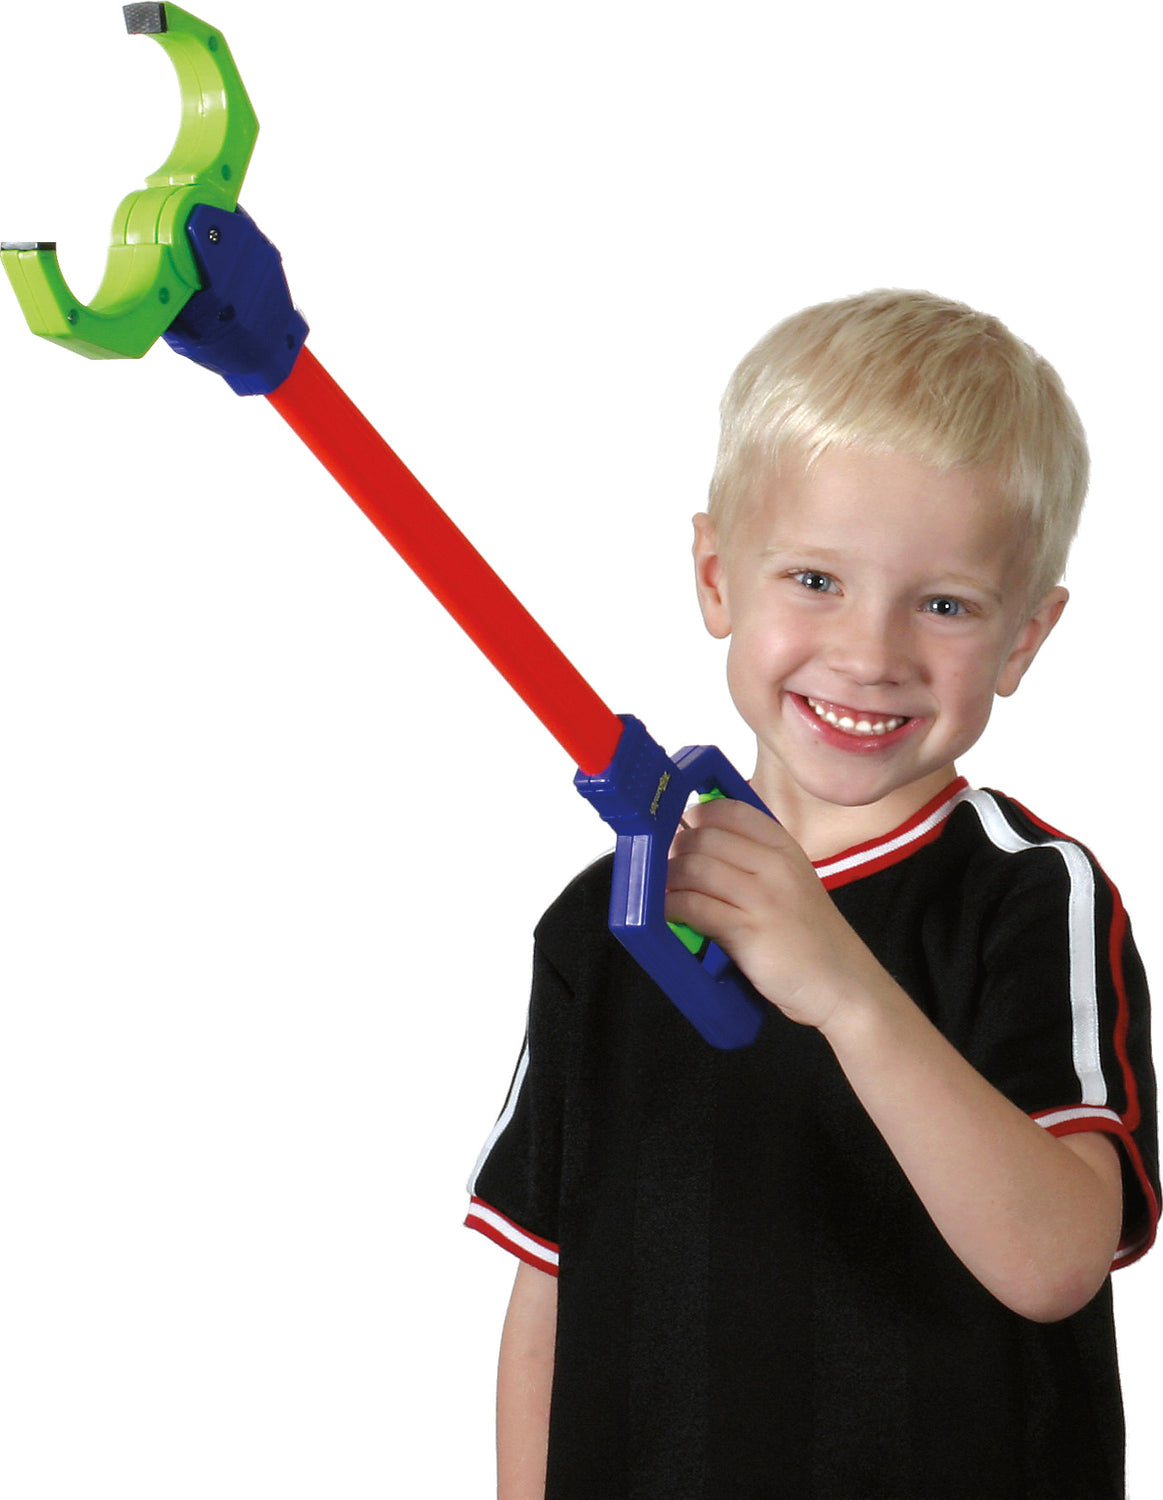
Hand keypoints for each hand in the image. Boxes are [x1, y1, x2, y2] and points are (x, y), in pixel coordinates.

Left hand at [665, 796, 880, 1028]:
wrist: (841, 982)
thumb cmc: (808, 935)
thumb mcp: (791, 882)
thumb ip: (753, 860)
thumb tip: (695, 842)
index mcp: (785, 848)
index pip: (730, 810)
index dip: (697, 814)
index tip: (680, 828)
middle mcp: (774, 865)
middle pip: (704, 837)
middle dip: (675, 849)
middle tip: (664, 865)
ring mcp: (762, 897)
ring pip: (694, 868)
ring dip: (669, 879)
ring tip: (664, 890)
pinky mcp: (747, 930)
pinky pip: (694, 906)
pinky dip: (672, 907)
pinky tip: (668, 913)